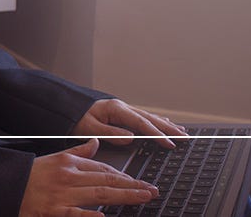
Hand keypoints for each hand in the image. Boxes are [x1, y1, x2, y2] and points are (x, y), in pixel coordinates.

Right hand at [18, 138, 158, 216]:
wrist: (9, 186)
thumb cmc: (32, 175)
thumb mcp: (56, 158)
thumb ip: (78, 152)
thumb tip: (96, 143)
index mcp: (69, 163)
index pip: (102, 168)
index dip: (123, 175)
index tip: (139, 181)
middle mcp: (68, 177)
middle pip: (106, 180)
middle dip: (132, 185)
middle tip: (152, 190)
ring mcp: (63, 195)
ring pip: (99, 194)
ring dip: (123, 196)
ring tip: (143, 198)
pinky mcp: (54, 212)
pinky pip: (76, 213)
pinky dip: (89, 214)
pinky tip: (104, 215)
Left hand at [71, 99, 187, 148]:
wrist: (64, 106)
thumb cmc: (74, 117)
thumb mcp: (88, 127)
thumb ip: (109, 133)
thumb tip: (130, 138)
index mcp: (115, 109)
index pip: (141, 123)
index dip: (157, 134)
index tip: (170, 143)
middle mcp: (121, 107)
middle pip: (150, 118)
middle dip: (168, 129)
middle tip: (185, 137)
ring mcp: (122, 109)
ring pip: (149, 117)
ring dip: (165, 124)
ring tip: (181, 131)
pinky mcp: (120, 113)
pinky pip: (143, 118)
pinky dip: (156, 122)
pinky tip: (163, 124)